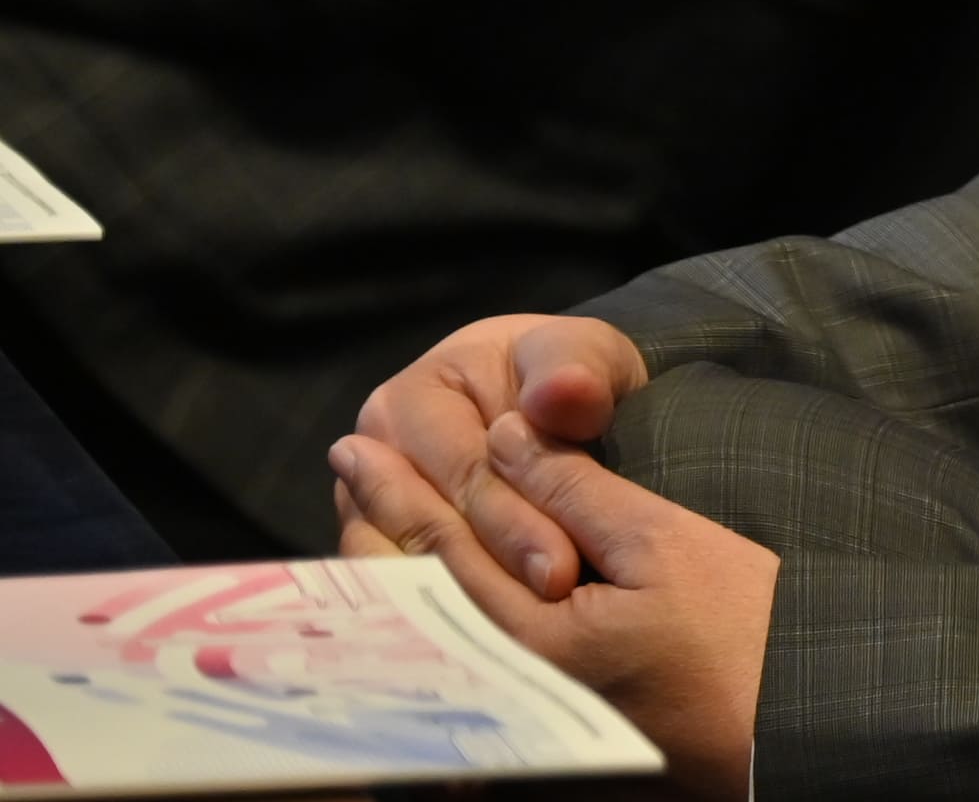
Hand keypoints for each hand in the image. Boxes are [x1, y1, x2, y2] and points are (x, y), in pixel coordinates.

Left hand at [333, 410, 773, 801]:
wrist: (790, 724)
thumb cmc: (744, 629)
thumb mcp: (665, 544)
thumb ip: (575, 491)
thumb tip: (503, 437)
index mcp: (531, 636)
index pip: (443, 547)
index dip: (399, 491)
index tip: (359, 448)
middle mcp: (507, 684)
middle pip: (422, 593)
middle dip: (378, 527)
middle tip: (346, 473)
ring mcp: (522, 712)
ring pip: (437, 628)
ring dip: (397, 567)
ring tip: (364, 522)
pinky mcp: (544, 728)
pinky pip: (469, 660)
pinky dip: (437, 612)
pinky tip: (424, 587)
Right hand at [344, 316, 651, 603]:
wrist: (571, 408)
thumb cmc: (572, 378)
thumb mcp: (585, 357)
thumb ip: (574, 369)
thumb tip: (559, 393)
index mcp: (407, 400)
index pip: (461, 474)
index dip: (513, 521)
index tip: (562, 571)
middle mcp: (372, 462)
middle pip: (434, 530)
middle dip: (501, 568)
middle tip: (558, 601)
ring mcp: (369, 517)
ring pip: (417, 573)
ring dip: (479, 602)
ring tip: (536, 627)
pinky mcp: (387, 560)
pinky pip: (410, 599)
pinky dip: (456, 619)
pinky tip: (497, 645)